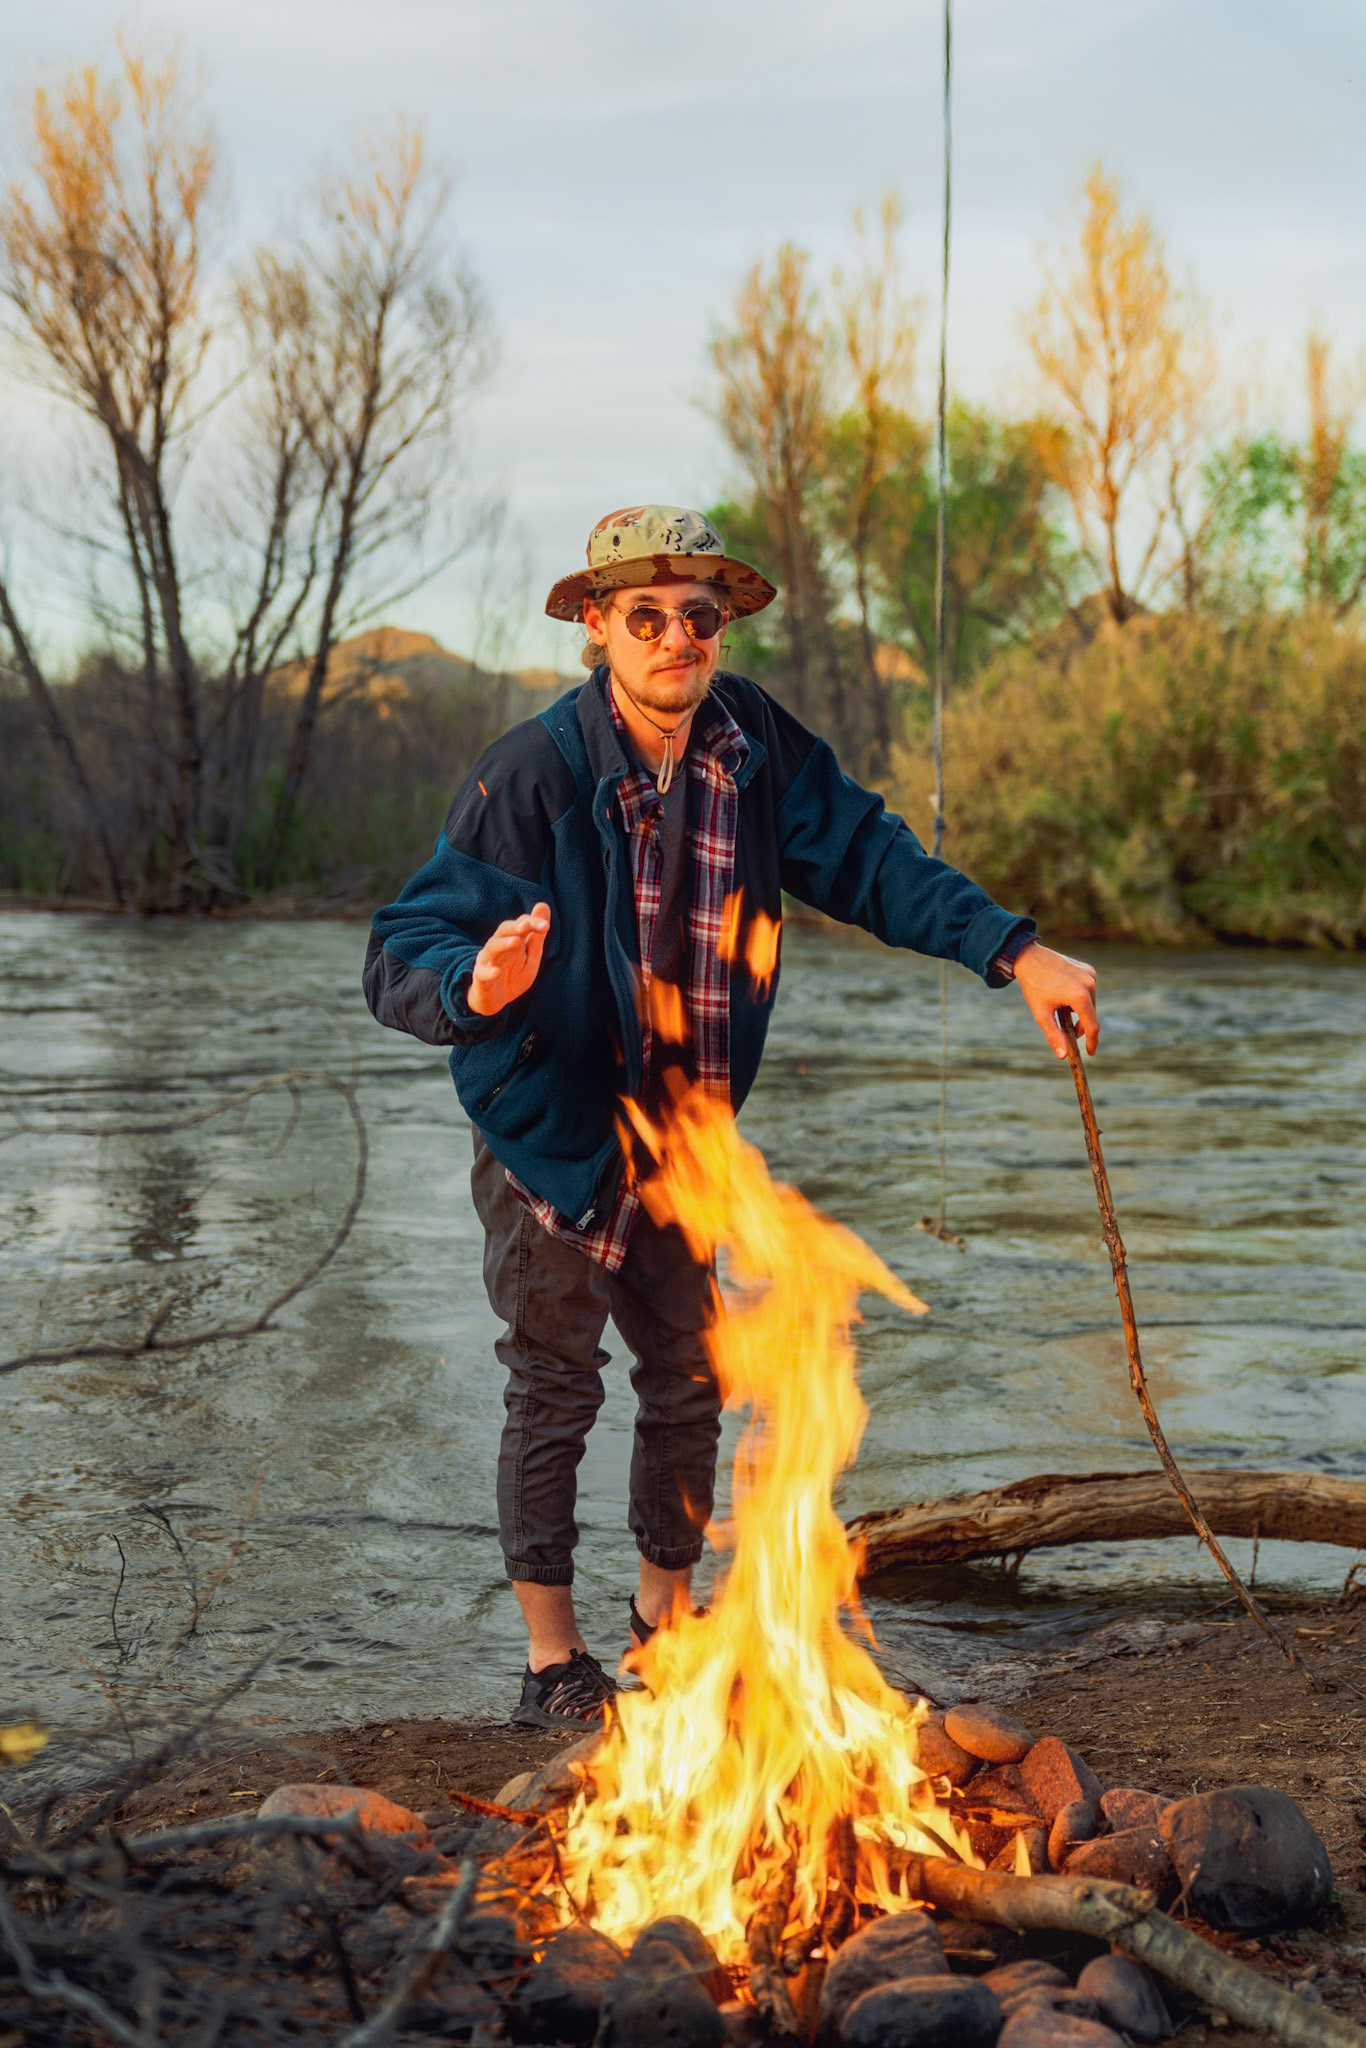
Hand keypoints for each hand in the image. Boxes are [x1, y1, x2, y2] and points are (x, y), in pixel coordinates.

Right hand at [466, 903, 550, 1016]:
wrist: (496, 1000)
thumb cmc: (514, 975)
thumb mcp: (530, 956)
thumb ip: (537, 935)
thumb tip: (543, 905)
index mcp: (511, 940)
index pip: (520, 925)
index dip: (532, 923)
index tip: (545, 926)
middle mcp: (498, 947)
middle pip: (502, 930)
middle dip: (515, 927)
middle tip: (526, 925)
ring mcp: (487, 961)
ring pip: (492, 948)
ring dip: (503, 943)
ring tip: (516, 941)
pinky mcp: (480, 978)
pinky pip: (482, 973)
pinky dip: (488, 972)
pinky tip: (496, 972)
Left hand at [1012, 941, 1099, 1057]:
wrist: (1029, 958)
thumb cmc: (1034, 986)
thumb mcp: (1041, 1014)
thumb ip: (1054, 1035)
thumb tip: (1064, 1055)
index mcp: (1080, 997)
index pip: (1092, 1026)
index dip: (1092, 1041)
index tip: (1090, 1052)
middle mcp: (1089, 984)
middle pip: (1091, 1014)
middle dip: (1081, 1026)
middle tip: (1067, 1031)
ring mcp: (1090, 975)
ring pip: (1090, 1003)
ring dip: (1079, 1011)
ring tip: (1061, 1009)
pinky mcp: (1088, 970)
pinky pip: (1088, 990)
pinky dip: (1080, 997)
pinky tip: (1064, 995)